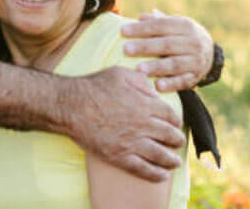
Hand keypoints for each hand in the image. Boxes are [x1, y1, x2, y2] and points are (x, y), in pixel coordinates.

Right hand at [63, 67, 184, 181]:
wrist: (71, 105)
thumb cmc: (94, 86)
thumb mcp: (120, 74)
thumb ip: (140, 81)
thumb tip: (154, 92)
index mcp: (145, 104)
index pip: (171, 115)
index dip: (176, 121)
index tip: (176, 124)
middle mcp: (142, 125)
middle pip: (170, 136)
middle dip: (177, 140)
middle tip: (178, 142)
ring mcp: (131, 142)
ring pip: (161, 155)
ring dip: (172, 160)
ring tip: (175, 162)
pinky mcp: (119, 156)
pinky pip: (143, 169)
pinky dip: (156, 174)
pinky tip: (162, 175)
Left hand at [120, 10, 213, 91]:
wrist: (210, 52)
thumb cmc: (182, 36)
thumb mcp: (174, 24)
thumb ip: (157, 22)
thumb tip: (141, 17)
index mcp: (185, 25)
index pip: (161, 25)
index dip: (142, 28)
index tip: (123, 31)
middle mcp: (193, 42)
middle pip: (166, 44)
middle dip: (145, 47)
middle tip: (125, 49)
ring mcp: (196, 60)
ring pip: (174, 64)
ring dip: (156, 67)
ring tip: (138, 69)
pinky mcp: (196, 77)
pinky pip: (182, 81)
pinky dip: (171, 84)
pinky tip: (157, 86)